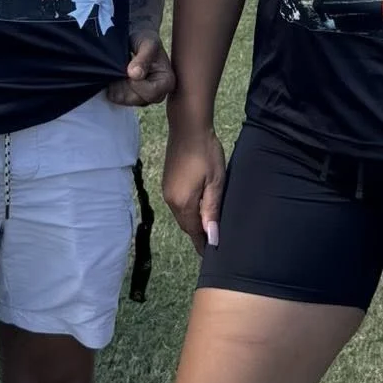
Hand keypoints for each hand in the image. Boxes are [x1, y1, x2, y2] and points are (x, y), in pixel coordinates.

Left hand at [105, 31, 174, 107]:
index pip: (151, 93)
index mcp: (167, 82)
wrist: (136, 39)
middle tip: (122, 67)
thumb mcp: (147, 43)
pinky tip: (115, 75)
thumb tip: (135, 74)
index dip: (137, 84)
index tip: (130, 69)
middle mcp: (158, 93)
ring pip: (125, 100)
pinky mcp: (130, 97)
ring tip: (119, 69)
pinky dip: (112, 87)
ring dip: (117, 85)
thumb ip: (143, 58)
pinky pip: (116, 98)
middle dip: (125, 85)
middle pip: (137, 100)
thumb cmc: (146, 40)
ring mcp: (143, 97)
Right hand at [163, 124, 225, 253]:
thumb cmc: (206, 152)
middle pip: (186, 225)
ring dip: (193, 223)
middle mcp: (171, 200)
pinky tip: (199, 210)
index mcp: (183, 203)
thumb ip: (212, 210)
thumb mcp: (215, 182)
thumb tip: (212, 237)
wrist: (188, 126)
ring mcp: (167, 190)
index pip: (193, 232)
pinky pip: (179, 205)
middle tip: (213, 245)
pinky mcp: (168, 182)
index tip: (212, 256)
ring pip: (182, 215)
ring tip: (208, 229)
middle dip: (198, 235)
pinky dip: (189, 212)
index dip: (202, 244)